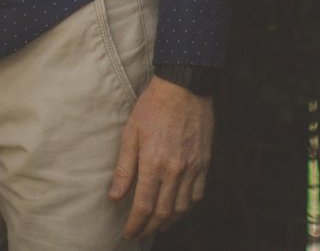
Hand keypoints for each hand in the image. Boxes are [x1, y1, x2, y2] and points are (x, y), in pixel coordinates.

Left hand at [110, 75, 212, 238]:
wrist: (184, 86)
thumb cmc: (153, 106)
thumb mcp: (131, 133)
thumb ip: (124, 168)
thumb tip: (115, 196)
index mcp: (153, 162)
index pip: (143, 205)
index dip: (136, 224)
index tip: (129, 233)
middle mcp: (175, 169)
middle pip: (163, 211)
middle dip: (150, 227)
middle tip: (140, 233)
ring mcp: (192, 167)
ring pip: (182, 207)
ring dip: (169, 221)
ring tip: (157, 226)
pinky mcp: (204, 162)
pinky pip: (198, 194)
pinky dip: (187, 207)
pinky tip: (178, 210)